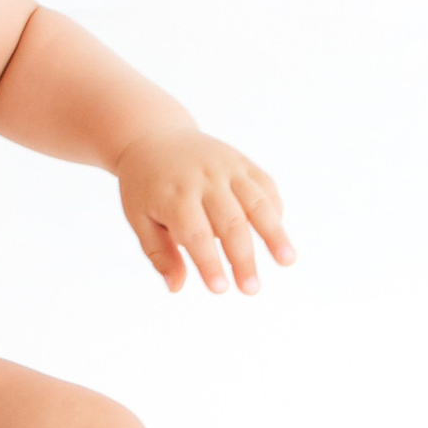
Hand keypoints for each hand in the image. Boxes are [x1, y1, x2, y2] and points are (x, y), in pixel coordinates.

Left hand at [117, 128, 295, 296]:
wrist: (153, 138)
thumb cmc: (146, 186)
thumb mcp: (139, 218)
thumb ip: (159, 253)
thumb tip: (177, 287)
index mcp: (174, 194)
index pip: (196, 234)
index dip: (210, 263)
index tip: (221, 289)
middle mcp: (203, 178)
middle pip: (230, 222)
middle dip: (243, 259)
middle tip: (251, 289)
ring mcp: (226, 166)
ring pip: (256, 202)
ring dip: (274, 233)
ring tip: (287, 260)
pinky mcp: (241, 161)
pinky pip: (265, 186)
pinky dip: (275, 210)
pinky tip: (278, 236)